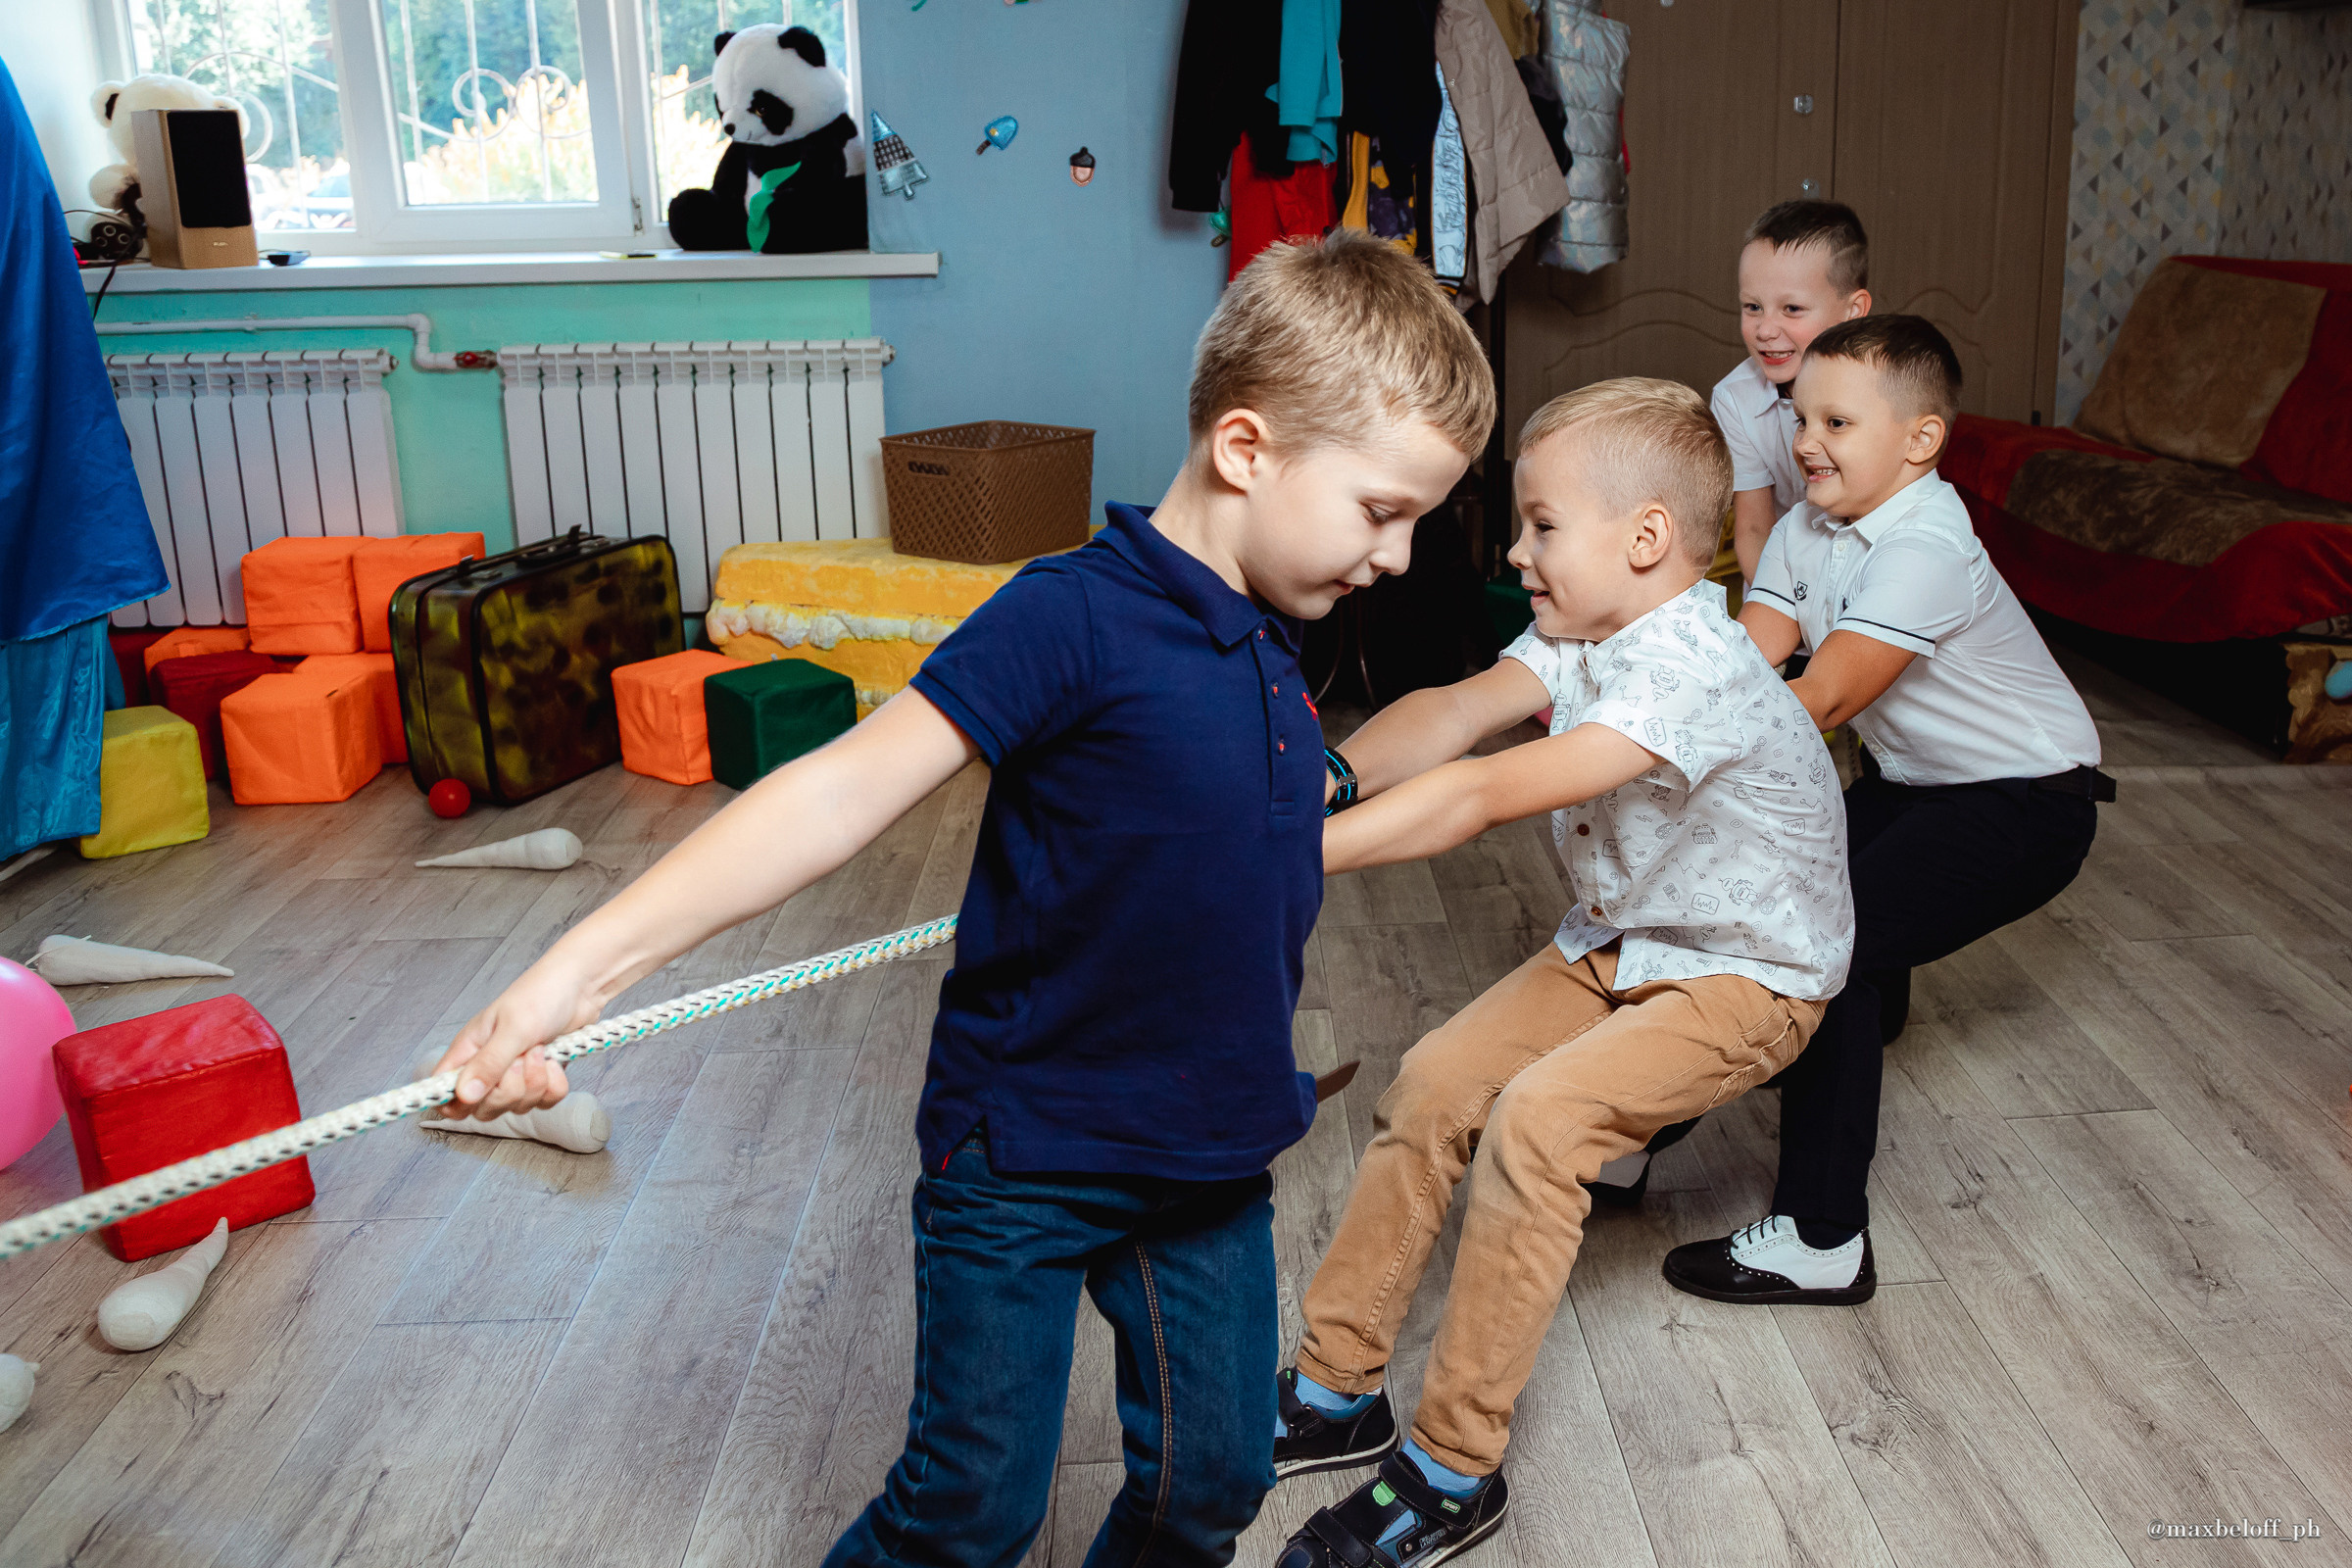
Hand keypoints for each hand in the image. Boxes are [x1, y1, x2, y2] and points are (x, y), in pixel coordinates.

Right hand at [425, 959, 602, 1122]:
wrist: (581, 987)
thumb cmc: (541, 995)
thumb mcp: (513, 1028)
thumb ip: (489, 1063)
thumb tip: (463, 1095)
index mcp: (468, 1052)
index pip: (444, 1094)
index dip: (455, 1105)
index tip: (478, 1095)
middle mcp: (487, 1067)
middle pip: (482, 1109)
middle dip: (508, 1091)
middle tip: (520, 1060)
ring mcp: (515, 1075)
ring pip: (516, 1107)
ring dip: (535, 1084)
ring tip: (540, 1051)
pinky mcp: (540, 1078)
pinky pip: (544, 1103)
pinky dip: (554, 1087)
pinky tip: (555, 1063)